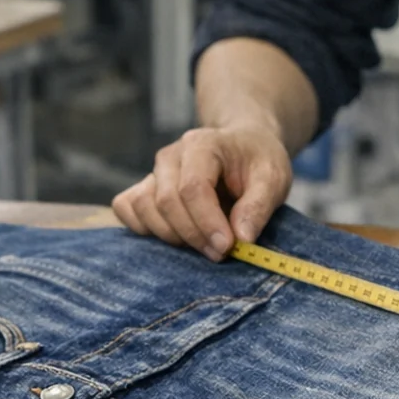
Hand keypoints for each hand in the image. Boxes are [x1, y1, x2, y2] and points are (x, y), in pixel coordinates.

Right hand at [112, 122, 291, 259]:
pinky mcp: (144, 187)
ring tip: (202, 245)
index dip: (207, 222)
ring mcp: (153, 171)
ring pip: (143, 207)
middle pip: (167, 201)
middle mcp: (170, 156)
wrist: (242, 146)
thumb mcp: (273, 178)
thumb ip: (259, 206)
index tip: (227, 247)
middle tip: (220, 253)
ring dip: (170, 236)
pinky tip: (173, 237)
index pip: (193, 187)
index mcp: (202, 144)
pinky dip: (142, 227)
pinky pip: (126, 208)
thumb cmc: (257, 162)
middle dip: (193, 235)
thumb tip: (241, 238)